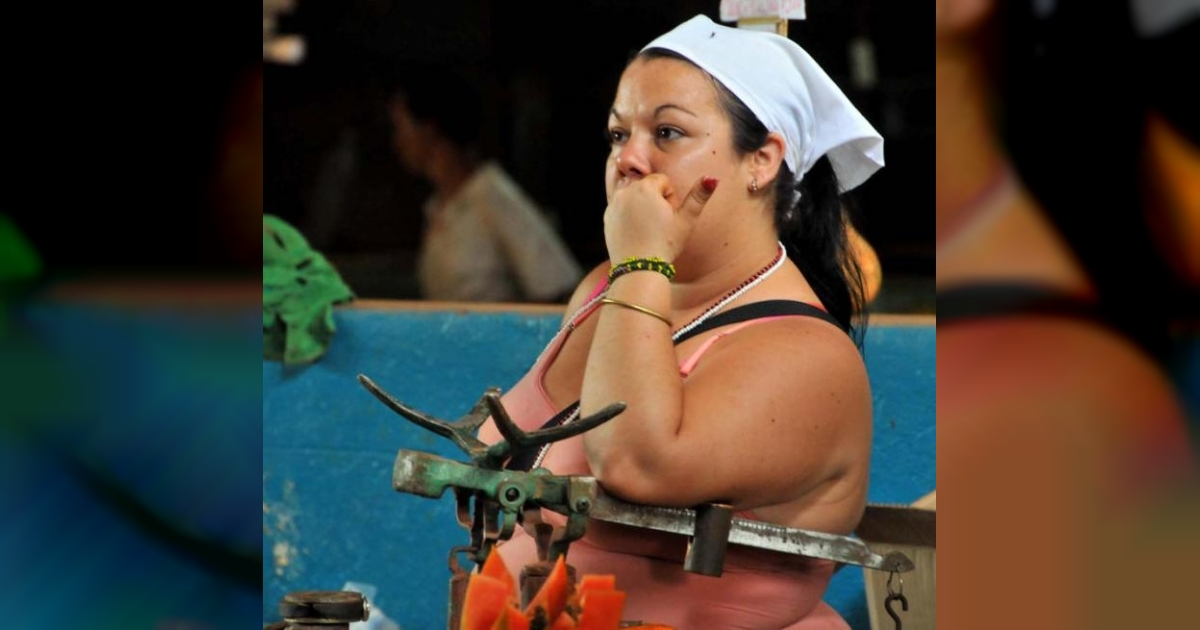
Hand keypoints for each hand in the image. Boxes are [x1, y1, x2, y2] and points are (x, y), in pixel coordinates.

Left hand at [603, 174, 717, 261]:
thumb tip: (711, 177)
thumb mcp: (687, 220)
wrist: (638, 269)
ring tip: (648, 227)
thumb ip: (699, 196)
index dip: (670, 198)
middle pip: (646, 186)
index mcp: (644, 187)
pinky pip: (621, 208)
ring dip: (641, 205)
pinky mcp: (607, 218)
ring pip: (633, 195)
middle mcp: (625, 191)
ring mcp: (613, 205)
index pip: (662, 181)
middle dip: (655, 200)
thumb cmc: (664, 244)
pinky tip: (636, 232)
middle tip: (659, 223)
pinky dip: (628, 215)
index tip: (669, 216)